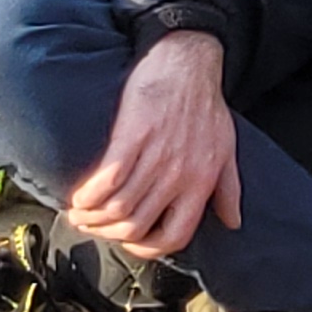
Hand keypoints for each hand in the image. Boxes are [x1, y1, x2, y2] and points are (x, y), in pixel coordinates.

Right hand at [67, 28, 241, 260]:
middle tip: (92, 225)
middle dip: (107, 232)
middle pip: (135, 225)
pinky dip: (88, 194)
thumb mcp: (227, 150)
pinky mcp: (134, 136)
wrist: (189, 63)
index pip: (175, 235)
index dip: (147, 247)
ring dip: (91, 217)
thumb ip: (228, 189)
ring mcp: (157, 156)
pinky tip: (80, 195)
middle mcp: (180, 175)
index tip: (128, 241)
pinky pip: (107, 179)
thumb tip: (232, 221)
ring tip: (79, 212)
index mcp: (202, 182)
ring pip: (117, 207)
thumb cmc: (206, 106)